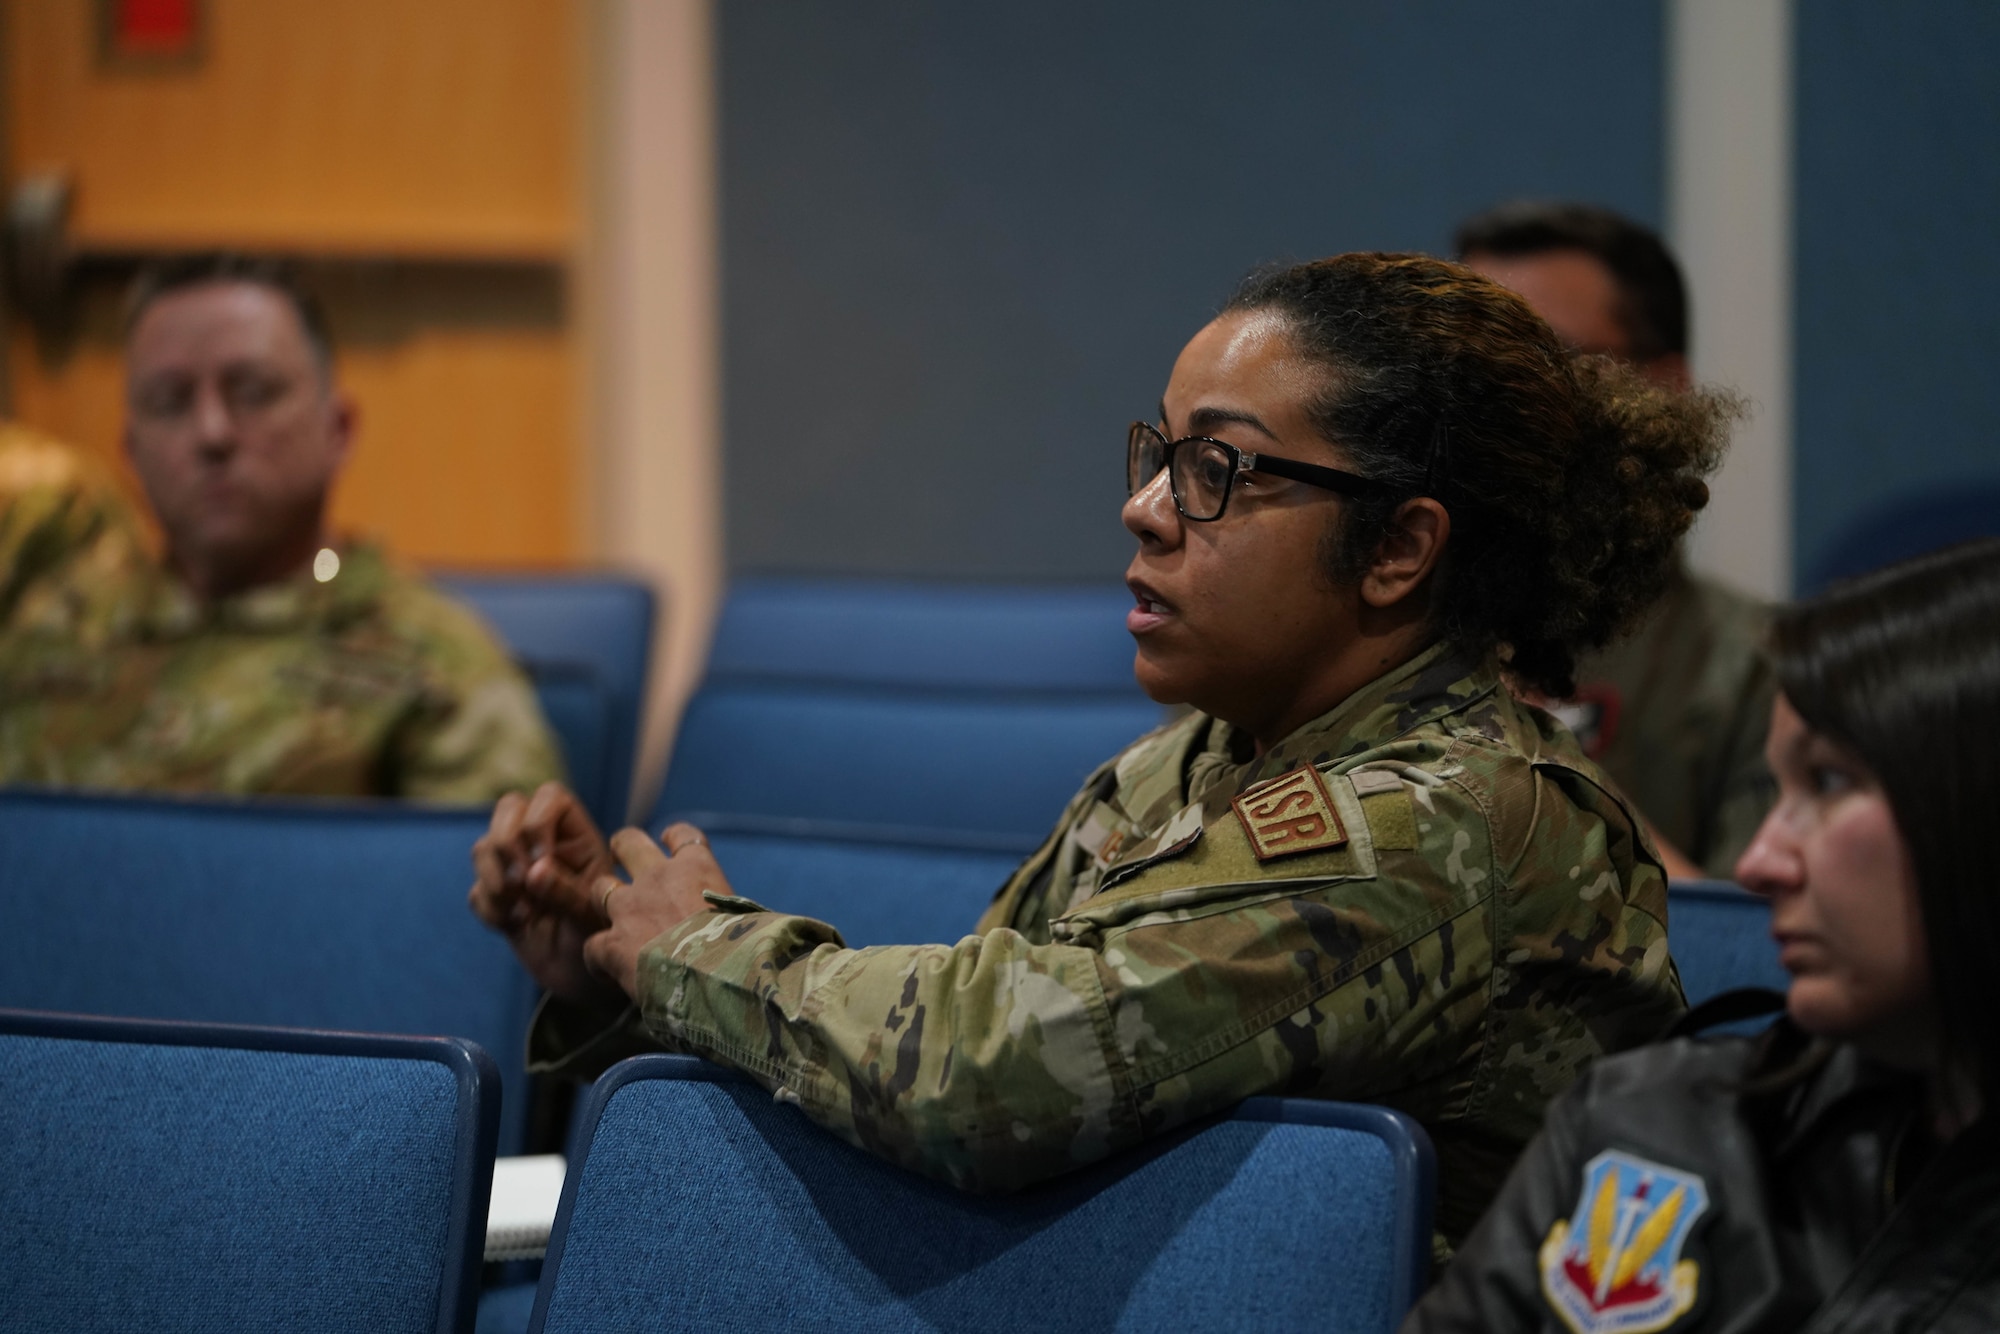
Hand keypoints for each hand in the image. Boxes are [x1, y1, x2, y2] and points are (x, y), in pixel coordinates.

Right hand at [469, 783, 620, 1003]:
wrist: (585, 979)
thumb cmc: (602, 940)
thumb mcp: (594, 916)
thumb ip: (567, 891)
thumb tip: (533, 871)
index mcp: (578, 838)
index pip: (551, 797)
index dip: (539, 821)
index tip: (543, 859)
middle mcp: (545, 845)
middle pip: (508, 807)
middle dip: (505, 841)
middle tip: (519, 881)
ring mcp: (516, 870)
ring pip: (484, 846)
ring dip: (494, 877)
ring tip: (519, 909)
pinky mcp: (498, 899)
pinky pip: (476, 890)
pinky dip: (489, 907)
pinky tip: (513, 925)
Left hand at [583, 823, 733, 996]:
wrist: (719, 978)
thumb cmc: (746, 949)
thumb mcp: (749, 916)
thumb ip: (734, 910)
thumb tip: (751, 924)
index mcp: (697, 868)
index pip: (682, 835)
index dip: (674, 839)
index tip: (671, 844)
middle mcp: (657, 878)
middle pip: (628, 843)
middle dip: (623, 849)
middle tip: (620, 861)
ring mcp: (629, 908)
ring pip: (600, 887)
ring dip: (603, 901)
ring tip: (613, 922)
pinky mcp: (612, 944)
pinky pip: (592, 946)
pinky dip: (599, 960)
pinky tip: (610, 974)